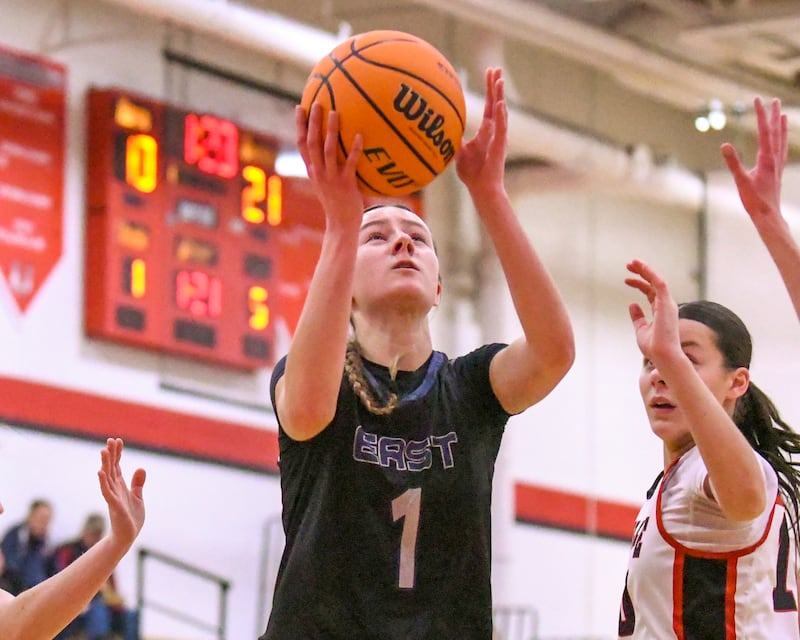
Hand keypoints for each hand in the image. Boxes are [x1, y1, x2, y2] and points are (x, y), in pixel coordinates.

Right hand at [97, 438, 144, 546]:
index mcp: (121, 487)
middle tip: (110, 440)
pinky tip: (100, 472)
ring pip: (108, 477)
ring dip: (106, 464)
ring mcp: (113, 497)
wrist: (128, 537)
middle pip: (111, 468)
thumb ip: (138, 484)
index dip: (118, 454)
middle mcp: (115, 489)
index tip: (117, 440)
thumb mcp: (138, 498)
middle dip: (111, 454)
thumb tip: (140, 468)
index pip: (118, 466)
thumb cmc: (131, 518)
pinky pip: (107, 492)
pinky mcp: (114, 506)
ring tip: (104, 451)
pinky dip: (103, 482)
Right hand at [296, 103, 363, 224]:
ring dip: (331, 130)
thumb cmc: (338, 203)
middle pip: (312, 143)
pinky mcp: (346, 184)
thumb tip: (337, 149)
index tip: (299, 107)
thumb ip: (329, 167)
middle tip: (316, 103)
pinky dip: (354, 149)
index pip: (301, 144)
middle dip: (312, 122)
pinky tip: (360, 135)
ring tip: (335, 112)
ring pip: (328, 150)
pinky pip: (350, 163)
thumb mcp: (328, 183)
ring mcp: (331, 178)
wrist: (341, 225)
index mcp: (312, 171)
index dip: (300, 126)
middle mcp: (318, 173)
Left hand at [455, 68, 506, 194]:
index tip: (489, 73)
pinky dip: (501, 116)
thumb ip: (455, 139)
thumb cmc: (471, 173)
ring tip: (499, 81)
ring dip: (500, 96)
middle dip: (496, 86)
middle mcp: (495, 131)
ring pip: (501, 112)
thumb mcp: (458, 152)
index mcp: (486, 131)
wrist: (481, 188)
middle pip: (497, 103)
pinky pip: (501, 128)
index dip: (489, 90)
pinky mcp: (500, 146)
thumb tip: (443, 129)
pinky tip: (500, 104)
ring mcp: (498, 137)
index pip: (489, 105)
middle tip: (496, 68)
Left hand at [624, 260, 680, 362]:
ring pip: (657, 280)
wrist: (662, 355)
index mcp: (661, 310)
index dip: (639, 284)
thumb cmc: (653, 346)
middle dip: (642, 272)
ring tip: (632, 262)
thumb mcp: (641, 329)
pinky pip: (659, 283)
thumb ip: (638, 317)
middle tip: (629, 264)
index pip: (651, 292)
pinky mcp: (667, 303)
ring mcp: (668, 303)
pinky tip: (641, 267)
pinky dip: (650, 273)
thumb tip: (632, 305)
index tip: (626, 280)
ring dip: (645, 270)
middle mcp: (666, 305)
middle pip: (654, 283)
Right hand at [720, 97, 787, 231]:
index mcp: (766, 158)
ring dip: (781, 126)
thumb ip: (733, 162)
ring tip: (782, 114)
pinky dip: (782, 140)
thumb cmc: (754, 200)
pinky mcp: (777, 171)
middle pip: (775, 131)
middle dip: (773, 115)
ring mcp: (778, 164)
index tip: (757, 100)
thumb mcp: (740, 181)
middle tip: (773, 100)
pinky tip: (780, 140)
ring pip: (781, 140)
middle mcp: (775, 158)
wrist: (768, 215)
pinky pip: (781, 150)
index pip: (763, 131)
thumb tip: (724, 145)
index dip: (760, 114)